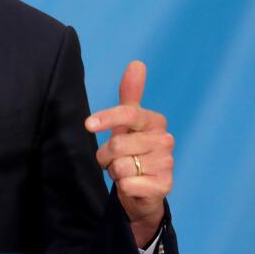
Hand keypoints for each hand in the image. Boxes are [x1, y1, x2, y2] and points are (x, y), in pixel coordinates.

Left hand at [85, 60, 174, 247]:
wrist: (144, 190)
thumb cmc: (133, 151)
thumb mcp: (128, 123)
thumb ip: (130, 94)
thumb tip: (137, 63)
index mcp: (156, 122)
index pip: (129, 114)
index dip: (106, 119)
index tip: (88, 125)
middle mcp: (166, 141)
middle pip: (117, 144)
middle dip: (106, 155)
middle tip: (115, 159)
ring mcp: (167, 164)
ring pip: (119, 166)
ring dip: (114, 171)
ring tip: (126, 172)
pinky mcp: (163, 187)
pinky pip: (127, 184)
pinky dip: (123, 187)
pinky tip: (133, 185)